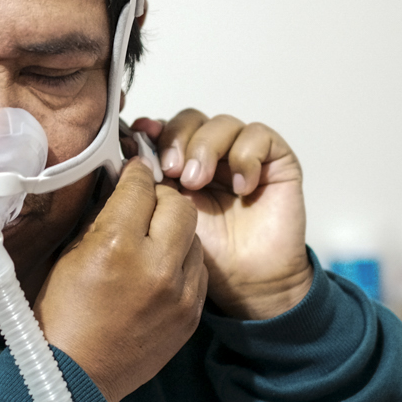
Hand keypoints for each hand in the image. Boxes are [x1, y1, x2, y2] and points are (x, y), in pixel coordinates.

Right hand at [35, 160, 207, 401]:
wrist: (77, 377)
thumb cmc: (61, 316)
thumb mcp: (69, 255)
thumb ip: (99, 218)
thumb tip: (117, 187)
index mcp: (118, 246)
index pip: (140, 187)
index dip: (134, 174)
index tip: (131, 171)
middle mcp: (156, 266)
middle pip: (180, 205)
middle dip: (161, 198)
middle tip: (144, 204)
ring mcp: (180, 293)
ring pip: (194, 237)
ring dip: (175, 231)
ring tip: (152, 239)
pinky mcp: (192, 314)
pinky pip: (198, 271)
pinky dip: (182, 262)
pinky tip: (161, 269)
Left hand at [136, 110, 311, 320]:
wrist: (248, 282)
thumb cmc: (209, 255)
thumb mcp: (165, 218)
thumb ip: (148, 186)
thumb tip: (125, 154)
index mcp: (181, 164)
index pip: (165, 128)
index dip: (152, 130)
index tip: (140, 139)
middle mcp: (211, 155)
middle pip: (190, 119)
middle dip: (176, 139)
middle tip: (171, 170)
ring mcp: (242, 155)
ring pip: (221, 124)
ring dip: (205, 148)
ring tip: (199, 181)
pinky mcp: (275, 160)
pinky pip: (258, 136)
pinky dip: (245, 157)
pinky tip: (240, 188)